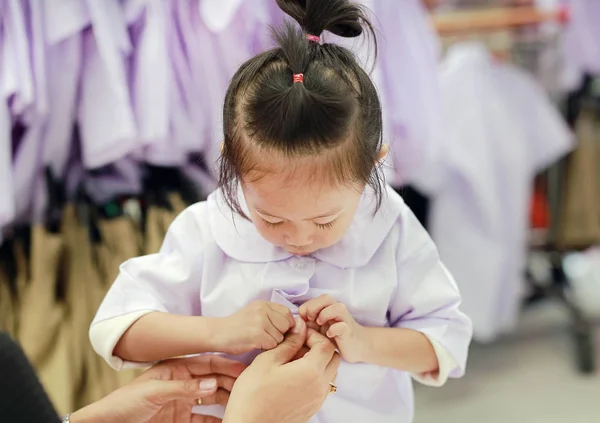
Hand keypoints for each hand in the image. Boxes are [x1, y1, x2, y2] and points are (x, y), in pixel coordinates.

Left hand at [70, 355, 245, 422]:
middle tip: (252, 388)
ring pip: (212, 401)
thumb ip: (184, 387)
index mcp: (176, 368)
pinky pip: (204, 421)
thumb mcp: (154, 391)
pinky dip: (217, 422)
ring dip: (228, 403)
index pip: (208, 363)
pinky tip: (230, 421)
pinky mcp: (180, 421)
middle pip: (214, 382)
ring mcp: (182, 403)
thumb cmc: (124, 403)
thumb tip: (214, 383)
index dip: (228, 366)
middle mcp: (183, 383)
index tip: (247, 370)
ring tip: (245, 404)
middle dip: (233, 384)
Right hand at [214, 301, 295, 354]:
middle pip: (287, 325)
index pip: (288, 313)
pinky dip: (266, 348)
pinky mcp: (258, 335)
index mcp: (264, 304)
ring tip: (259, 341)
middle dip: (281, 334)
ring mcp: (261, 321)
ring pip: (281, 337)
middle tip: (267, 337)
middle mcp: (264, 310)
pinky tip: (256, 345)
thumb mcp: (255, 313)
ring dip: (273, 342)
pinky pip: (273, 345)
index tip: (277, 331)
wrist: (217, 333)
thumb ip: (272, 316)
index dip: (286, 324)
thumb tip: (295, 326)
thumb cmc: (237, 327)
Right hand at [223, 318, 339, 422]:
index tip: (298, 333)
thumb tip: (301, 327)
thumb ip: (288, 342)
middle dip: (319, 346)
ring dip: (318, 361)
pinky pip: (322, 387)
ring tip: (294, 359)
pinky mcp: (311, 409)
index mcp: (312, 372)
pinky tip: (293, 375)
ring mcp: (317, 400)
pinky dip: (315, 376)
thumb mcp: (267, 360)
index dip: (313, 334)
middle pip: (333, 358)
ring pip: (330, 373)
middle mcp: (320, 387)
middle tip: (298, 344)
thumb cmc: (253, 394)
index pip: (327, 344)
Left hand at [299, 295, 366, 362]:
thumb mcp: (319, 328)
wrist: (357, 346)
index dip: (306, 307)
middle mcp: (337, 311)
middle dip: (313, 307)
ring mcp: (344, 320)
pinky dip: (334, 329)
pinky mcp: (349, 331)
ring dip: (324, 314)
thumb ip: (309, 322)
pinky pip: (342, 326)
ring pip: (337, 307)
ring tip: (319, 324)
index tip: (302, 320)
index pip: (315, 299)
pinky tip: (329, 335)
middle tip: (309, 320)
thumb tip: (296, 320)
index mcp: (328, 308)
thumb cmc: (335, 337)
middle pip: (325, 298)